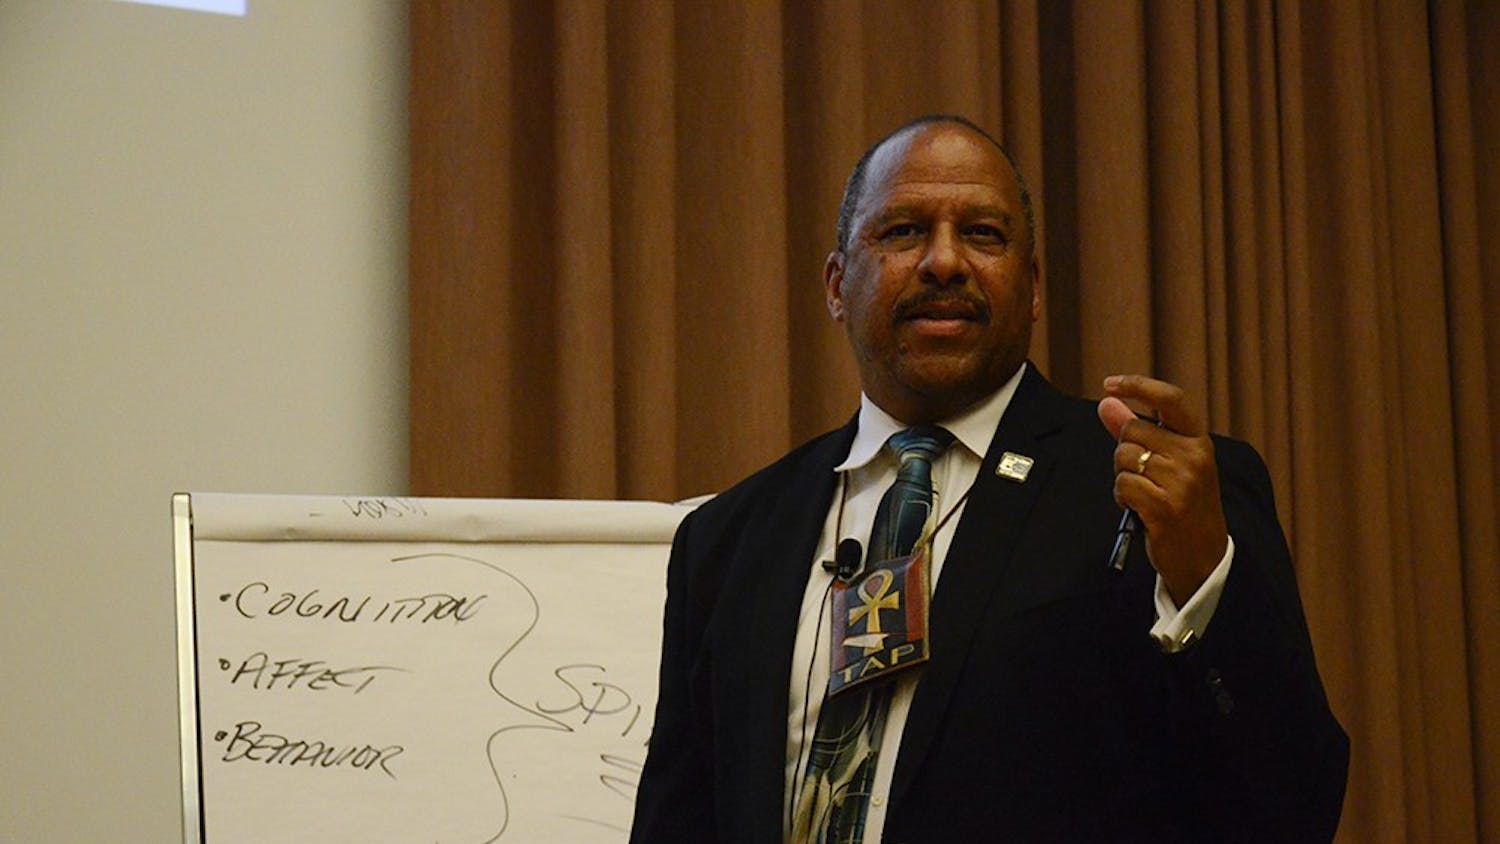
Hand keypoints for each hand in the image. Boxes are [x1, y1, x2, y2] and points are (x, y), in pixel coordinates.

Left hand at [1097, 374, 1227, 603]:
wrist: (1203, 556)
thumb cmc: (1184, 504)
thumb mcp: (1170, 462)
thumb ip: (1137, 430)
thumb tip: (1107, 403)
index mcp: (1199, 439)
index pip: (1170, 399)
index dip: (1138, 385)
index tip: (1110, 384)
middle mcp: (1194, 456)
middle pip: (1133, 430)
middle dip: (1124, 450)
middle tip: (1142, 474)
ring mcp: (1181, 481)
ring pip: (1124, 457)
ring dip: (1123, 476)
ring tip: (1145, 493)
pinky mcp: (1165, 507)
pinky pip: (1122, 485)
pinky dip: (1122, 496)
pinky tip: (1139, 508)